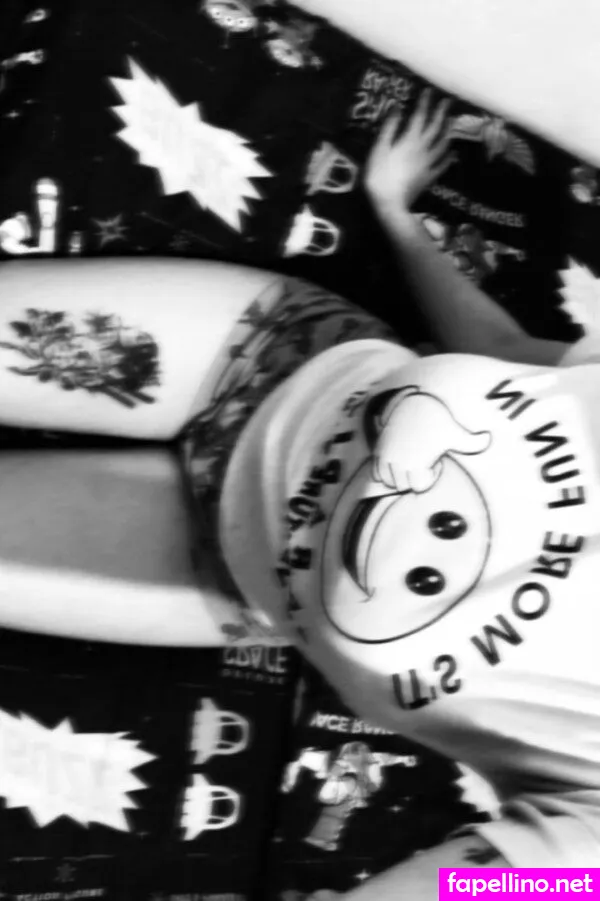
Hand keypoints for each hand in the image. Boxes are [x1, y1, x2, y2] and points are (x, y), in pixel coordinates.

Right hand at [365, 89, 453, 212]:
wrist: (391, 205)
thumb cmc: (380, 177)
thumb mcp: (379, 150)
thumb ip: (389, 128)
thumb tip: (397, 107)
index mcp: (410, 140)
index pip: (419, 116)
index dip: (425, 102)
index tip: (429, 90)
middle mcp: (423, 149)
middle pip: (435, 128)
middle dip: (441, 113)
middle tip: (448, 101)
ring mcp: (428, 164)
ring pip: (442, 144)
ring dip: (448, 131)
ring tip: (452, 123)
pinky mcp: (429, 178)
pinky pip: (442, 166)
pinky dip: (449, 158)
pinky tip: (453, 154)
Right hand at [372, 389, 490, 492]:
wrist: (411, 404)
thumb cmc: (435, 420)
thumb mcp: (455, 432)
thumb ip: (473, 441)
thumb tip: (488, 438)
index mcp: (417, 463)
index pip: (418, 487)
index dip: (428, 478)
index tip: (433, 465)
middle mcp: (399, 462)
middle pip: (402, 485)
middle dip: (412, 478)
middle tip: (421, 463)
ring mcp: (387, 457)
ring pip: (388, 480)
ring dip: (397, 476)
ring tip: (409, 462)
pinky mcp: (378, 451)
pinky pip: (376, 473)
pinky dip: (384, 471)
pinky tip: (397, 461)